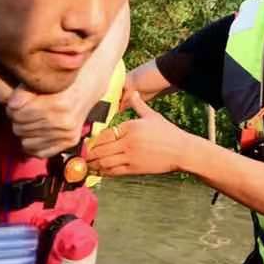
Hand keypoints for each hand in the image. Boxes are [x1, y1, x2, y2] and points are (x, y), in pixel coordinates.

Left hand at [6, 83, 97, 157]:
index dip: (11, 108)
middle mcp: (63, 121)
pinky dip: (34, 145)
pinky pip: (40, 153)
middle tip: (22, 112)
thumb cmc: (60, 81)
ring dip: (24, 133)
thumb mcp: (42, 81)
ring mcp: (68, 134)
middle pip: (20, 128)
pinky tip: (36, 133)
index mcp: (57, 103)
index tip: (15, 103)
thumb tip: (11, 106)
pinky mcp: (70, 141)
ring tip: (30, 121)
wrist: (87, 85)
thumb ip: (23, 92)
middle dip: (17, 120)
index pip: (17, 114)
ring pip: (26, 143)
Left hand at [83, 98, 197, 176]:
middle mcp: (128, 142)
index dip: (93, 141)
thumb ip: (138, 105)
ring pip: (105, 162)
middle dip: (89, 154)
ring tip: (87, 165)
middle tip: (81, 156)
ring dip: (94, 164)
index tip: (86, 143)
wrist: (182, 151)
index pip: (104, 134)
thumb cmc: (167, 132)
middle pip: (101, 149)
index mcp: (130, 127)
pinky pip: (114, 171)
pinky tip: (99, 171)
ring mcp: (131, 156)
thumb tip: (132, 92)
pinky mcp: (135, 168)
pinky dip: (104, 172)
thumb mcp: (152, 116)